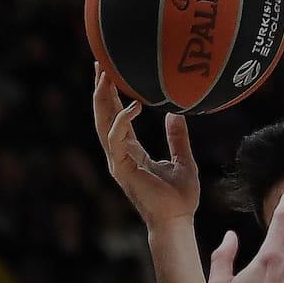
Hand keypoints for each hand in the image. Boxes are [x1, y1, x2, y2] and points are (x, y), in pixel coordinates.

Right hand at [92, 62, 198, 224]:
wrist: (178, 220)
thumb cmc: (181, 196)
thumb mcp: (184, 159)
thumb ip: (177, 137)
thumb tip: (175, 114)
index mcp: (131, 152)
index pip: (116, 118)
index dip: (112, 96)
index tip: (110, 73)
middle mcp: (119, 154)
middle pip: (103, 116)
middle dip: (100, 90)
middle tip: (100, 62)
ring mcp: (117, 162)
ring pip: (103, 124)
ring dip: (103, 99)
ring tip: (105, 75)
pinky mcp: (121, 169)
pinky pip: (115, 140)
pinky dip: (122, 121)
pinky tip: (132, 106)